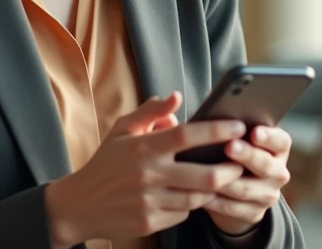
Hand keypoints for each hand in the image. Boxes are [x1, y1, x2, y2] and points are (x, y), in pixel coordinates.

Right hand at [45, 92, 247, 247]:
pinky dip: (191, 203)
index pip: (187, 136)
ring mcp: (150, 202)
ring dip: (214, 188)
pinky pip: (184, 213)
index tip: (239, 125)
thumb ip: (150, 111)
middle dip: (230, 168)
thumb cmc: (106, 162)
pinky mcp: (150, 223)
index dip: (217, 130)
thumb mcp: (122, 130)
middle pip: (204, 175)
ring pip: (199, 197)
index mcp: (143, 147)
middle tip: (240, 161)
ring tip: (221, 177)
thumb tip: (176, 97)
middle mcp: (148, 175)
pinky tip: (189, 195)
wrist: (80, 204)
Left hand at [202, 125, 291, 237]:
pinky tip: (202, 193)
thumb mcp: (239, 137)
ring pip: (247, 189)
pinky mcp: (254, 213)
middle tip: (229, 146)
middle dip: (247, 156)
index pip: (281, 141)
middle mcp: (278, 172)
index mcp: (278, 148)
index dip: (269, 137)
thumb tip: (217, 118)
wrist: (236, 187)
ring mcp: (268, 194)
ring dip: (227, 181)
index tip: (254, 132)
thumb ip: (234, 128)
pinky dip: (217, 202)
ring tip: (209, 172)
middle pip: (266, 165)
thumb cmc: (233, 150)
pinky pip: (234, 209)